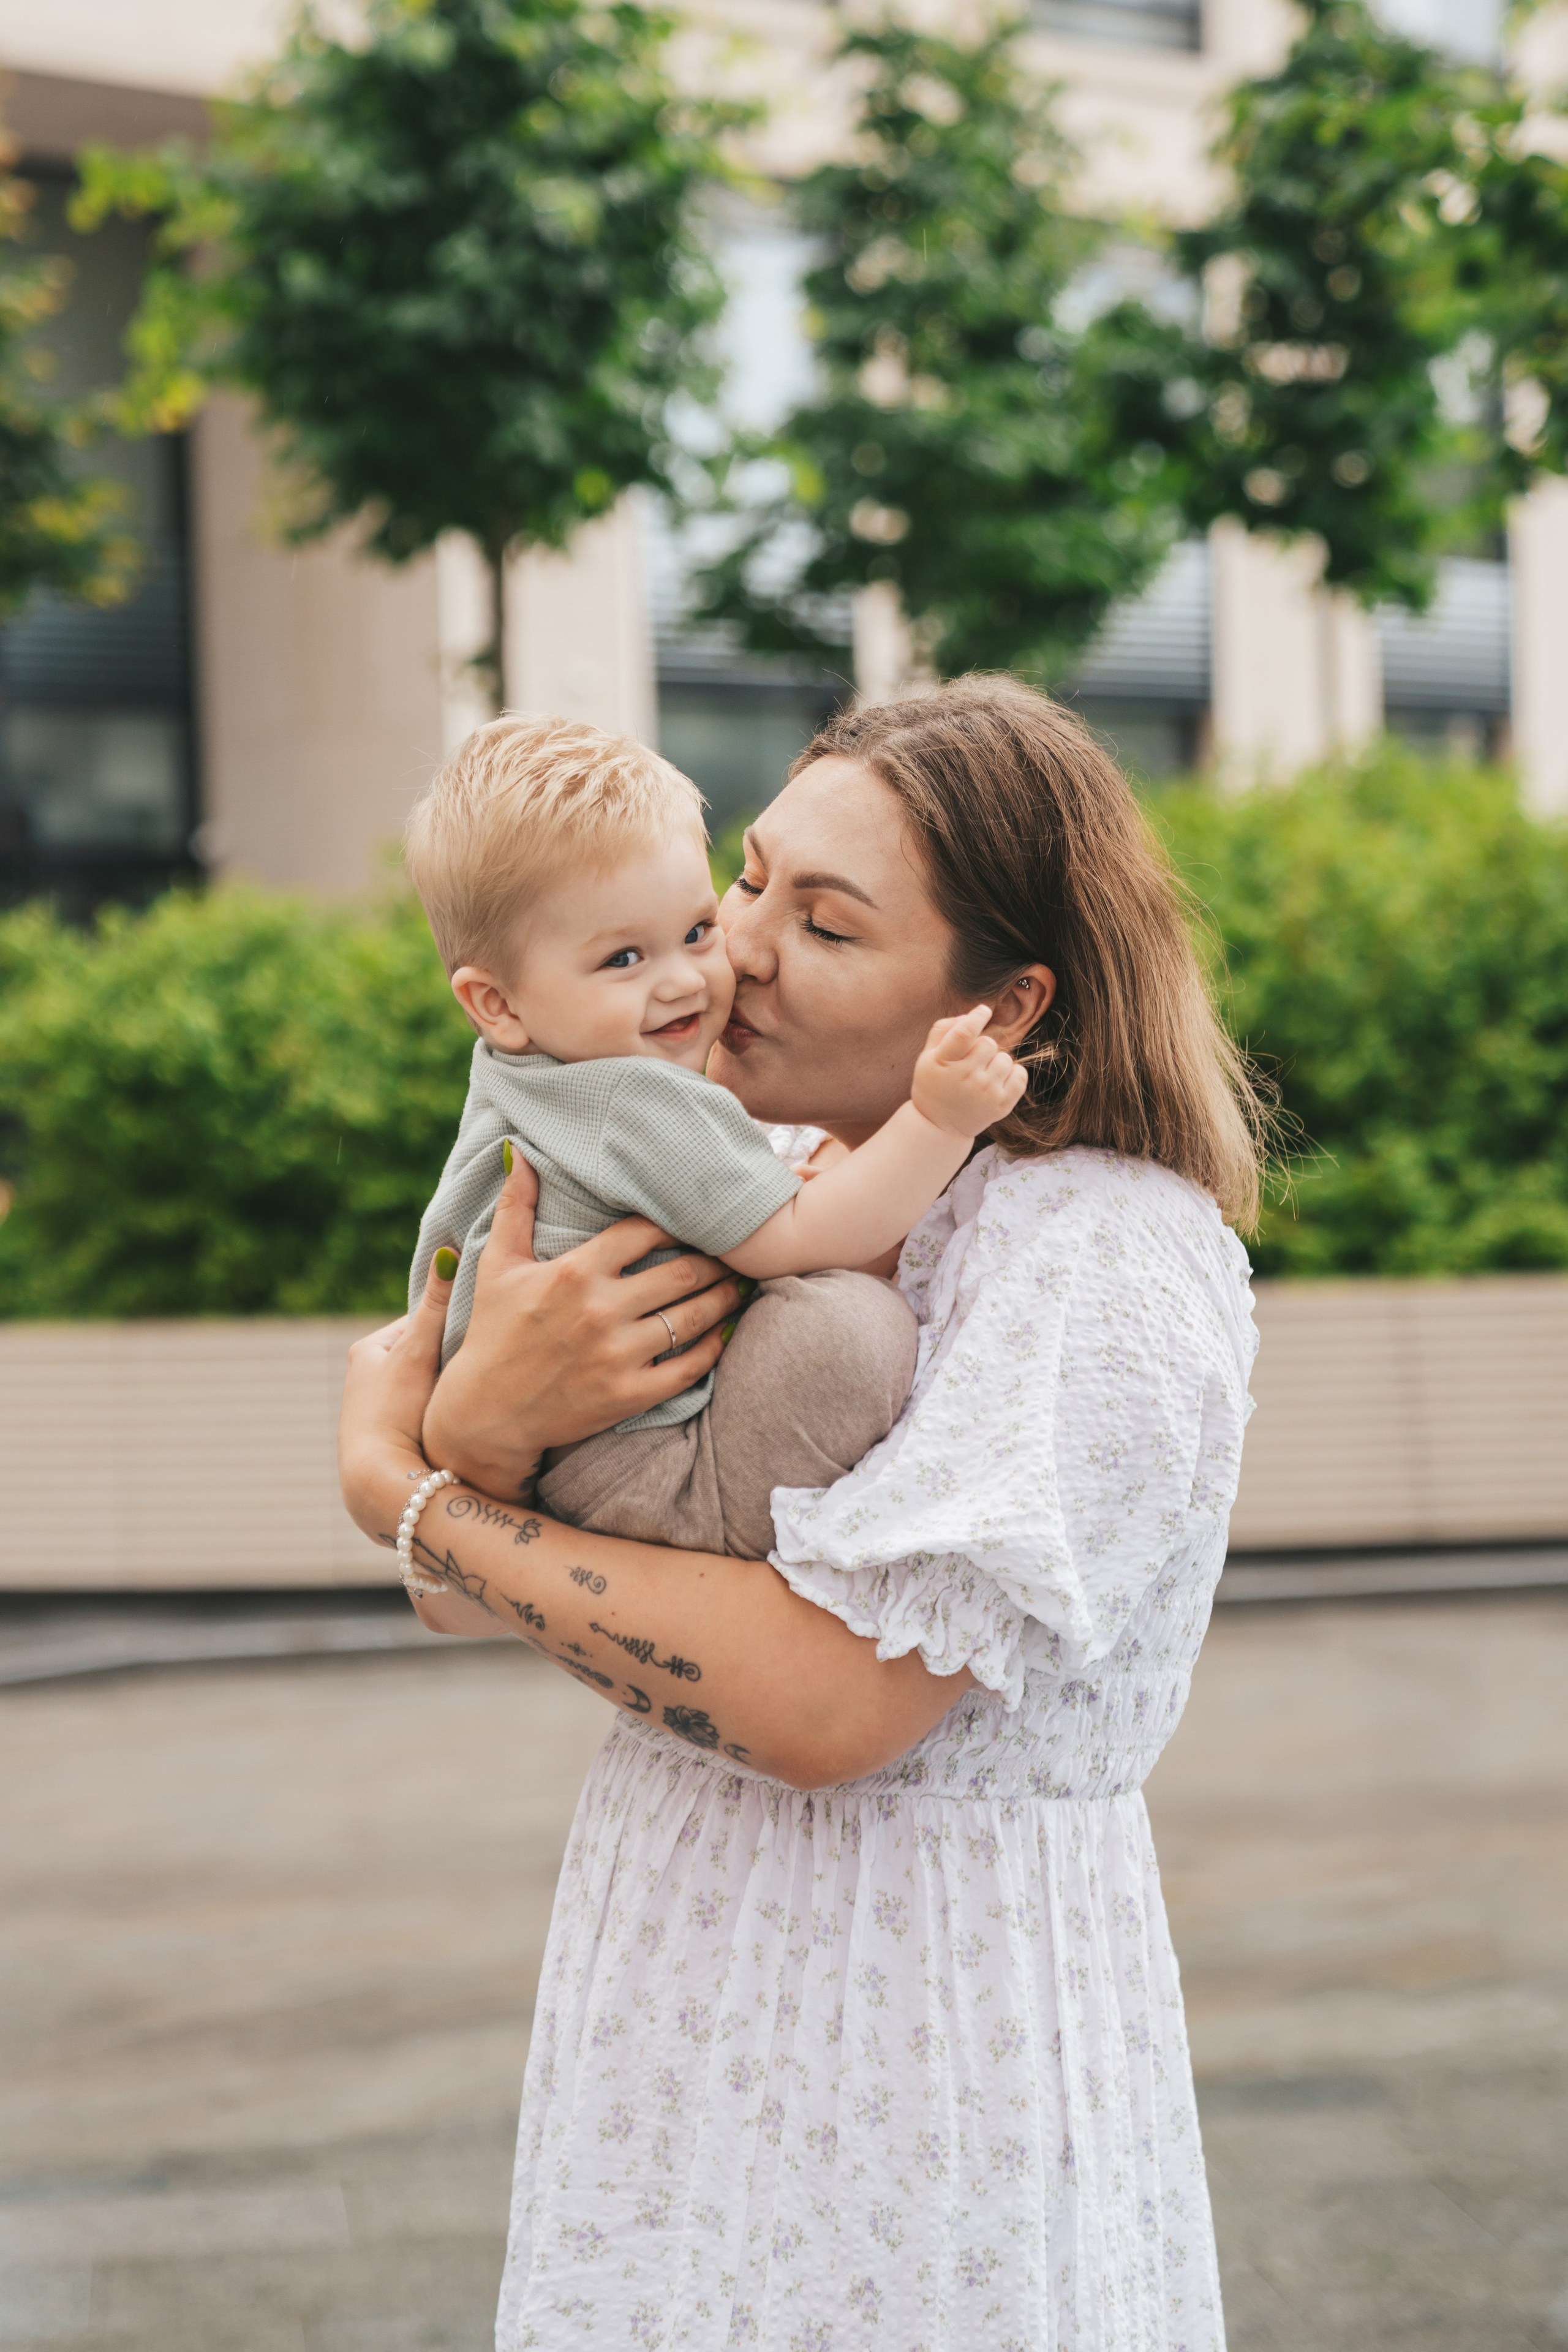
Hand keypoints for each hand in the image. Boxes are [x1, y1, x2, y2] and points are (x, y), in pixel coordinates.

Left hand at [337, 1257, 513, 1638]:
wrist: (382, 1488)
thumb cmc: (394, 1414)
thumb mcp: (419, 1352)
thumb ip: (436, 1305)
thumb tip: (447, 1250)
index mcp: (368, 1351)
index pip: (425, 1321)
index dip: (461, 1320)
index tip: (495, 1321)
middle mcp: (367, 1381)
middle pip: (429, 1353)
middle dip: (461, 1354)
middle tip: (501, 1354)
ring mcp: (381, 1414)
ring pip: (435, 1387)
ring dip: (459, 1388)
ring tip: (496, 1388)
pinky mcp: (397, 1442)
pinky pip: (434, 1415)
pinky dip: (452, 1414)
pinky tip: (479, 1420)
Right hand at [420, 1147, 743, 1498]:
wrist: (485, 1414)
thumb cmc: (492, 1333)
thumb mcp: (496, 1266)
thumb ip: (514, 1207)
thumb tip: (519, 1152)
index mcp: (574, 1271)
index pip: (645, 1231)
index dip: (676, 1222)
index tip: (694, 1221)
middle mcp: (600, 1310)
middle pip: (681, 1272)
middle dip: (715, 1259)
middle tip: (734, 1252)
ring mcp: (617, 1355)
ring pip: (693, 1317)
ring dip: (725, 1298)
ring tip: (740, 1285)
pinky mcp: (628, 1394)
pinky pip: (688, 1367)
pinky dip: (714, 1348)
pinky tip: (725, 1333)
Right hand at [910, 1005, 1027, 1138]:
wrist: (939, 1127)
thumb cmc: (934, 1085)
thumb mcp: (927, 1057)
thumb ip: (943, 1030)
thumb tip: (970, 1015)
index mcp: (943, 1062)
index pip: (964, 1032)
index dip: (977, 1017)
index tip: (984, 1011)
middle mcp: (965, 1078)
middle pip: (988, 1043)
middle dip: (982, 1047)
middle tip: (972, 1061)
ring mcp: (984, 1093)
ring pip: (1005, 1059)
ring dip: (996, 1062)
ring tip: (982, 1074)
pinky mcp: (1001, 1106)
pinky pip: (1020, 1075)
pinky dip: (1013, 1074)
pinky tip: (998, 1080)